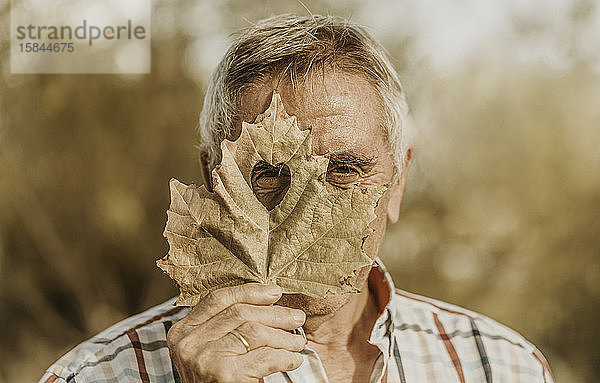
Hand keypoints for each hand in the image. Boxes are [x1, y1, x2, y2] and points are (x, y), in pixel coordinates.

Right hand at [167, 283, 305, 382]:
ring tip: (297, 342)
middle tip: (296, 317)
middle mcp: (189, 343)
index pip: (218, 299)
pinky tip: (293, 360)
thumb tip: (267, 297)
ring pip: (255, 331)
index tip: (275, 291)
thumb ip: (224, 325)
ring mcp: (205, 359)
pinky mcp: (224, 376)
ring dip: (283, 336)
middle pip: (240, 313)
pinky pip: (266, 357)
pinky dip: (285, 357)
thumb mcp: (209, 349)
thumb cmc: (215, 380)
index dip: (250, 292)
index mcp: (182, 331)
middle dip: (274, 313)